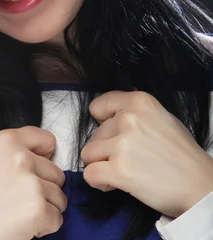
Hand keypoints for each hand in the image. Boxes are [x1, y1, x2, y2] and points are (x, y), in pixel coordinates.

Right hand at [0, 126, 66, 239]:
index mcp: (7, 140)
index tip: (35, 169)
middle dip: (45, 188)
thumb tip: (43, 155)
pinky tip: (22, 225)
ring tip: (18, 212)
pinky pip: (56, 218)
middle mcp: (20, 157)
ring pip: (59, 197)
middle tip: (19, 199)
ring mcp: (30, 182)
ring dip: (45, 208)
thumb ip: (15, 152)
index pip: (47, 139)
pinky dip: (44, 226)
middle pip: (57, 172)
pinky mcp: (37, 208)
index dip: (44, 157)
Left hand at [80, 90, 212, 217]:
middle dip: (105, 149)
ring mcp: (123, 144)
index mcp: (139, 102)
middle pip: (94, 134)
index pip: (99, 106)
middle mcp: (128, 118)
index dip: (102, 123)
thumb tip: (111, 115)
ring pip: (88, 153)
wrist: (200, 186)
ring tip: (120, 172)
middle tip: (126, 160)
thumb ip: (135, 113)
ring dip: (100, 165)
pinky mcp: (119, 170)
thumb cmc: (182, 155)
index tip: (111, 134)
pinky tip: (114, 184)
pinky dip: (98, 181)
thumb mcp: (161, 118)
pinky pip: (89, 174)